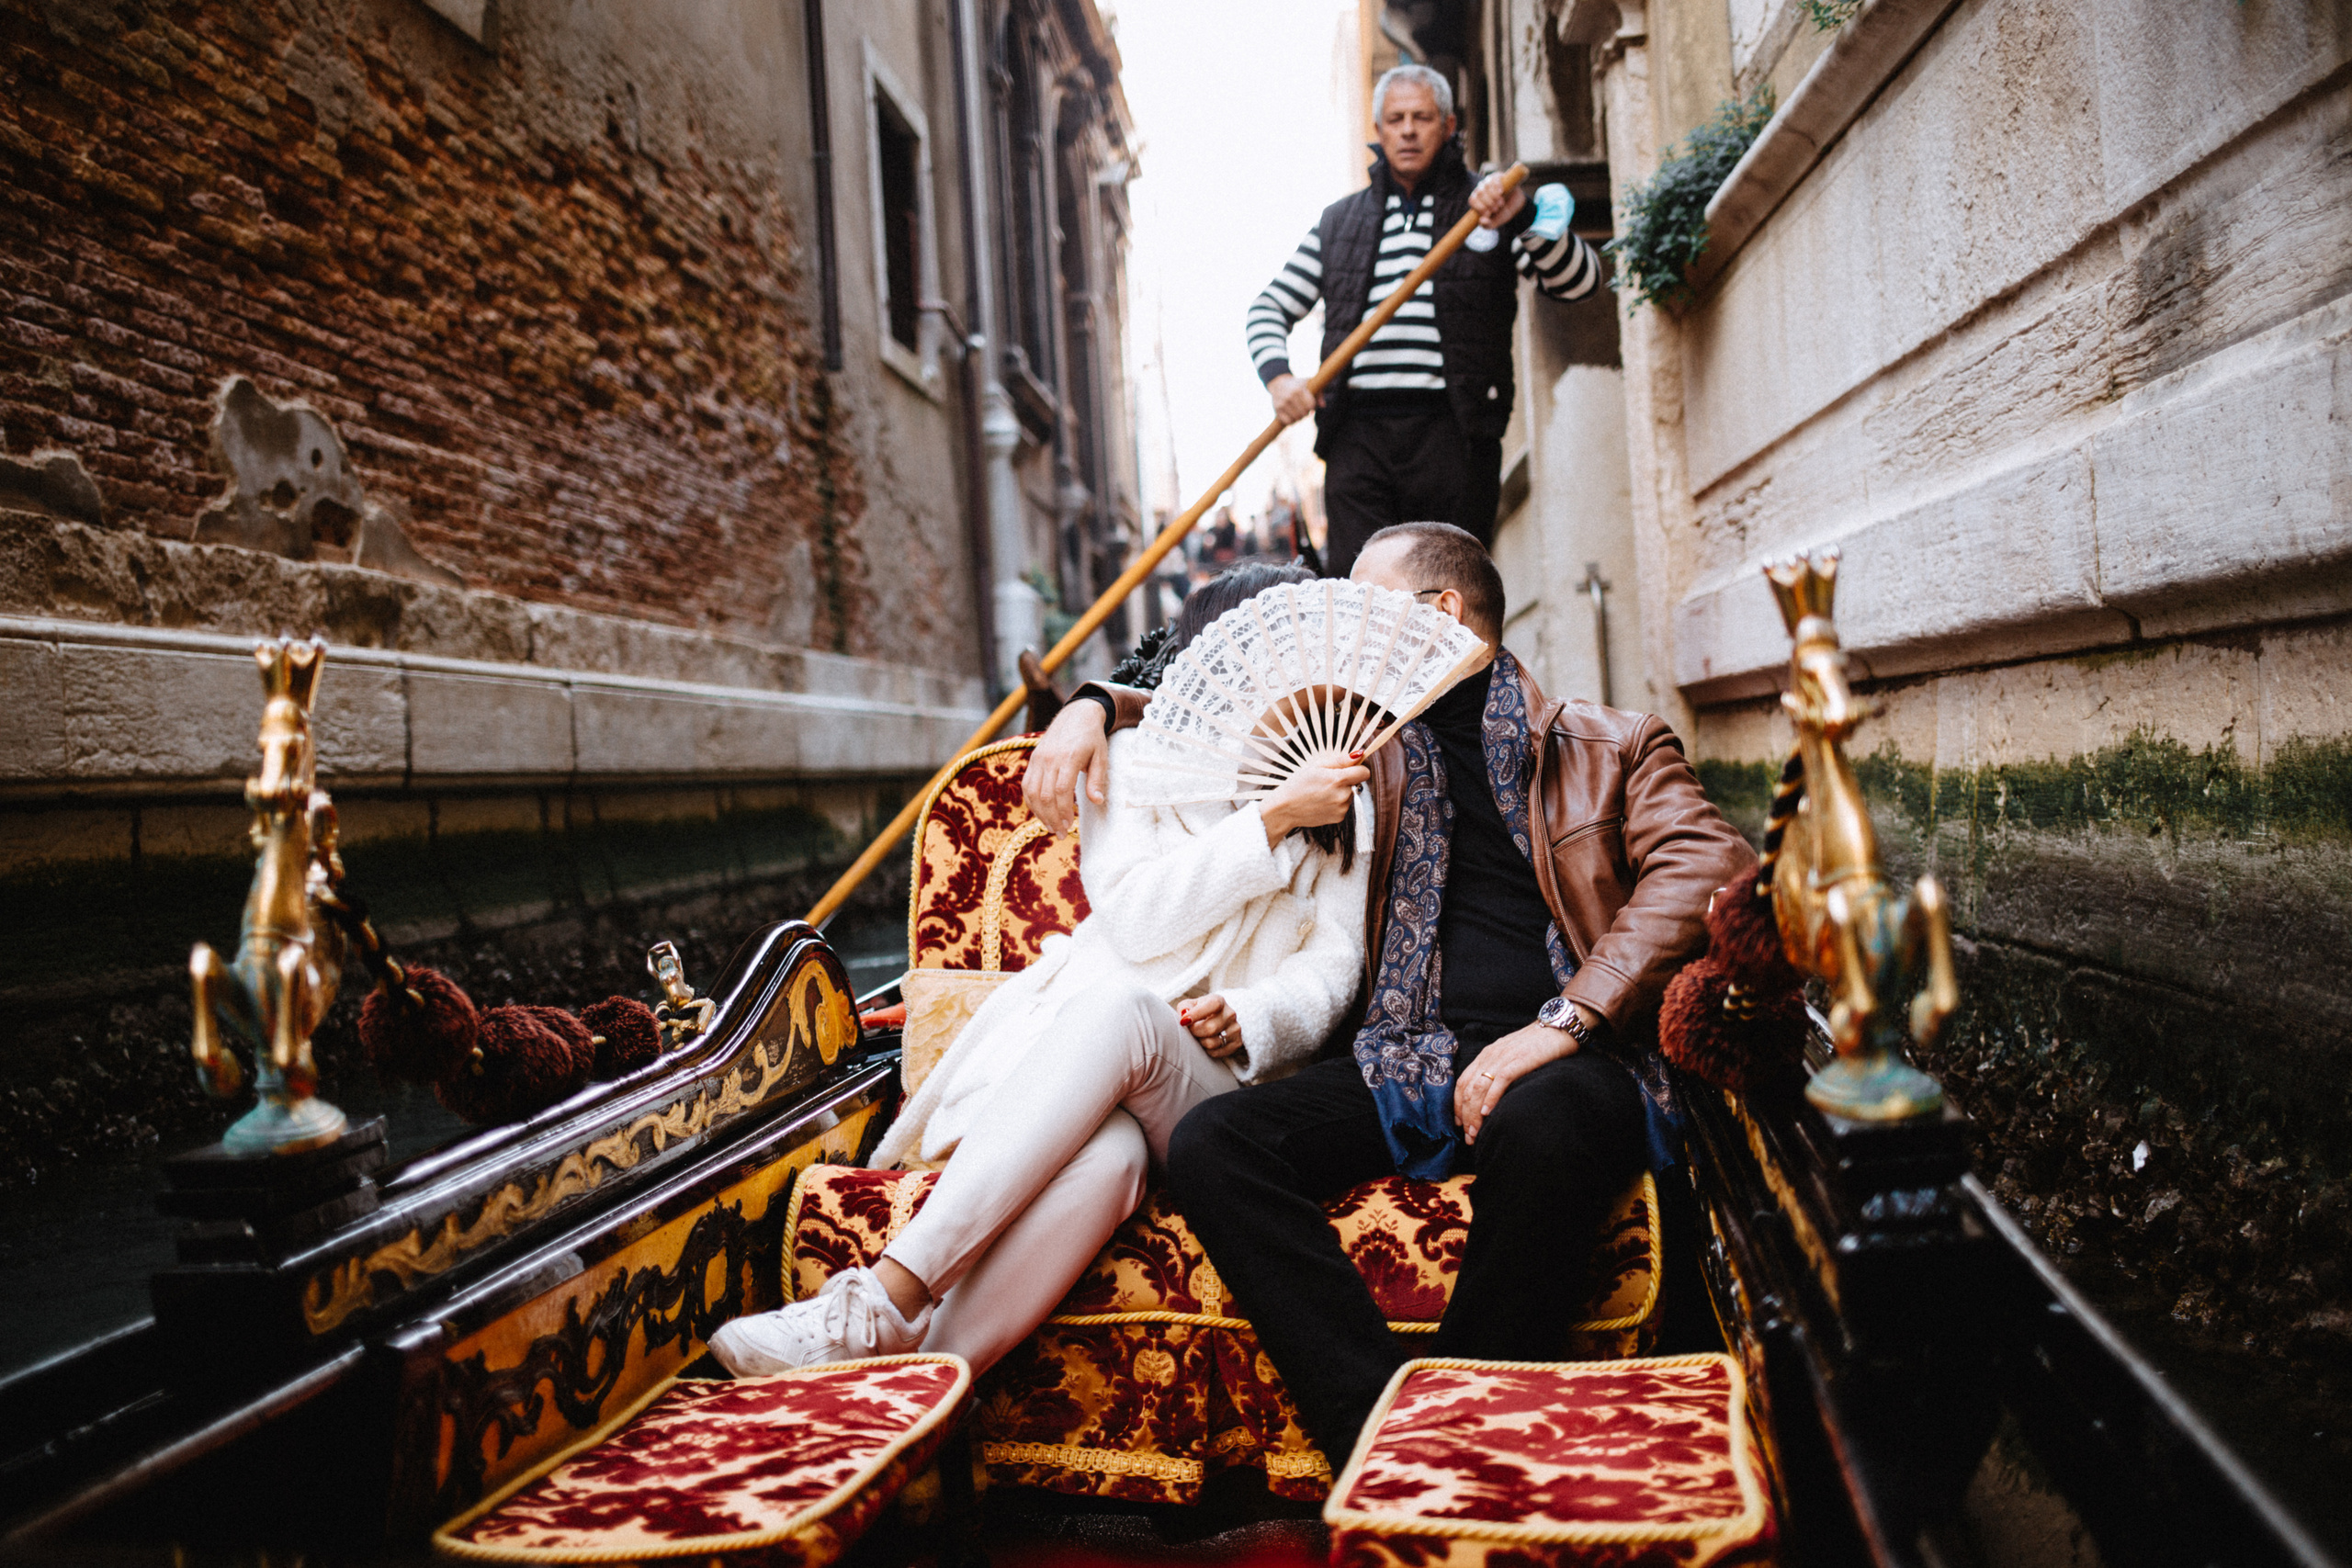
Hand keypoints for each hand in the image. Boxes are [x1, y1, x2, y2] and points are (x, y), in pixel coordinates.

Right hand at [1023, 700, 1110, 834]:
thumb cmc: (1092, 738)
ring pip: (1032, 792)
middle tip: (1061, 834)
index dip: (1063, 811)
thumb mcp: (1101, 756)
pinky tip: (1041, 814)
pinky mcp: (1033, 759)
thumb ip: (1097, 779)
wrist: (1076, 714)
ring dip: (1040, 814)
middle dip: (1052, 818)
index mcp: (1069, 757)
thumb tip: (1097, 801)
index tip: (1070, 826)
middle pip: (1045, 795)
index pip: (1061, 790)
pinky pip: (1027, 785)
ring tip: (1051, 827)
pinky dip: (1032, 802)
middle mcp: (1050, 758)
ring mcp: (1038, 758)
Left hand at [1179, 994, 1243, 1059]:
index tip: (1183, 1022)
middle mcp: (1230, 1014)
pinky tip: (1206, 1043)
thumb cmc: (1199, 1012)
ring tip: (1199, 1037)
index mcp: (1218, 1001)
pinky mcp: (1237, 1042)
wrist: (1217, 1020)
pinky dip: (1208, 1051)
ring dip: (1201, 1042)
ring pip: (1213, 1043)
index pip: (1212, 1006)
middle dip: (1195, 1032)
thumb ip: (1184, 1007)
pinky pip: (1217, 1052)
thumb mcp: (1190, 1005)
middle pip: (1210, 1028)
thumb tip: (1184, 1015)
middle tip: (1190, 1031)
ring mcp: (1235, 1029)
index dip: (1196, 1014)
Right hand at [1259, 756, 1369, 846]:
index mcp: (1338, 780)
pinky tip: (1321, 802)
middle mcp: (1343, 795)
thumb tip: (1359, 754)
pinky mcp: (1339, 818)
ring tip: (1321, 792)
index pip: (1364, 772)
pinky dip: (1336, 803)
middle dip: (1346, 781)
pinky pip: (1344, 806)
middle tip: (1326, 781)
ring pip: (1350, 795)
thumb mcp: (1316, 766)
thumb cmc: (1297, 784)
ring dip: (1341, 792)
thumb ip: (1340, 760)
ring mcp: (1342, 808)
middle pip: (1356, 783)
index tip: (1348, 768)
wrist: (1285, 809)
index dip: (1357, 768)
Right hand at [1267, 372, 1318, 426]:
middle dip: (1306, 413)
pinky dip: (1292, 421)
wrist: (1279, 383)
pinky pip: (1288, 422)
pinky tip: (1292, 416)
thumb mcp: (1309, 384)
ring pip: (1296, 419)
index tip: (1310, 404)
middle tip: (1304, 409)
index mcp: (1298, 389)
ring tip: (1299, 412)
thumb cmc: (1298, 385)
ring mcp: (1282, 404)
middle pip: (1304, 413)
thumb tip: (1323, 406)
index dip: (1312, 407)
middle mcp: (1289, 397)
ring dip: (1299, 418)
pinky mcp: (1277, 409)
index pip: (1310, 406)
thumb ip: (1318, 394)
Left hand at [1453, 1007, 1593, 1144]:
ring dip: (1475, 1112)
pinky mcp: (1519, 1060)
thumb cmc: (1537, 1045)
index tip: (1460, 1123)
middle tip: (1470, 1137)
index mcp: (1487, 1055)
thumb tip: (1489, 1096)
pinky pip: (1500, 1081)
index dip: (1458, 1105)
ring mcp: (1504, 1057)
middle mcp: (1491, 1055)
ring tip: (1476, 1131)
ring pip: (1480, 1087)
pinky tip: (1487, 1112)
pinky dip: (1491, 1097)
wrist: (1558, 1027)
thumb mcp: (1511, 1055)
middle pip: (1469, 1088)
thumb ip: (1498, 1070)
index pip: (1463, 1082)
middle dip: (1466, 1115)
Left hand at [1468, 172, 1527, 229]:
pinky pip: (1494, 179)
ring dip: (1493, 196)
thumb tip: (1481, 220)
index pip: (1472, 200)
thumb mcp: (1495, 222)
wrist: (1517, 206)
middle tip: (1496, 209)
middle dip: (1488, 203)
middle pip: (1479, 193)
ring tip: (1501, 204)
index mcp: (1477, 200)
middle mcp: (1481, 189)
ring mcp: (1489, 182)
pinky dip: (1496, 187)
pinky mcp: (1498, 177)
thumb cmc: (1503, 213)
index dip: (1479, 207)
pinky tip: (1501, 192)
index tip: (1488, 213)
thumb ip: (1487, 225)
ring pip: (1486, 186)